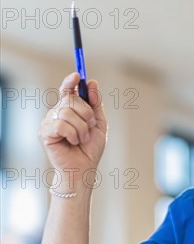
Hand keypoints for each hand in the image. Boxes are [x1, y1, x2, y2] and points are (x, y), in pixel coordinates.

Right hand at [38, 72, 107, 189]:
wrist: (84, 167)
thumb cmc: (90, 147)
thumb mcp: (98, 122)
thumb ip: (95, 103)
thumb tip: (92, 82)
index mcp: (69, 109)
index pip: (67, 90)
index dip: (71, 81)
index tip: (77, 75)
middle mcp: (57, 113)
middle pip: (71, 99)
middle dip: (86, 113)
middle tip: (89, 127)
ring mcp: (49, 122)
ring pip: (68, 112)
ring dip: (82, 127)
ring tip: (82, 138)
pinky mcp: (45, 133)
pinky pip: (62, 124)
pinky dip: (74, 134)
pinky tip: (73, 142)